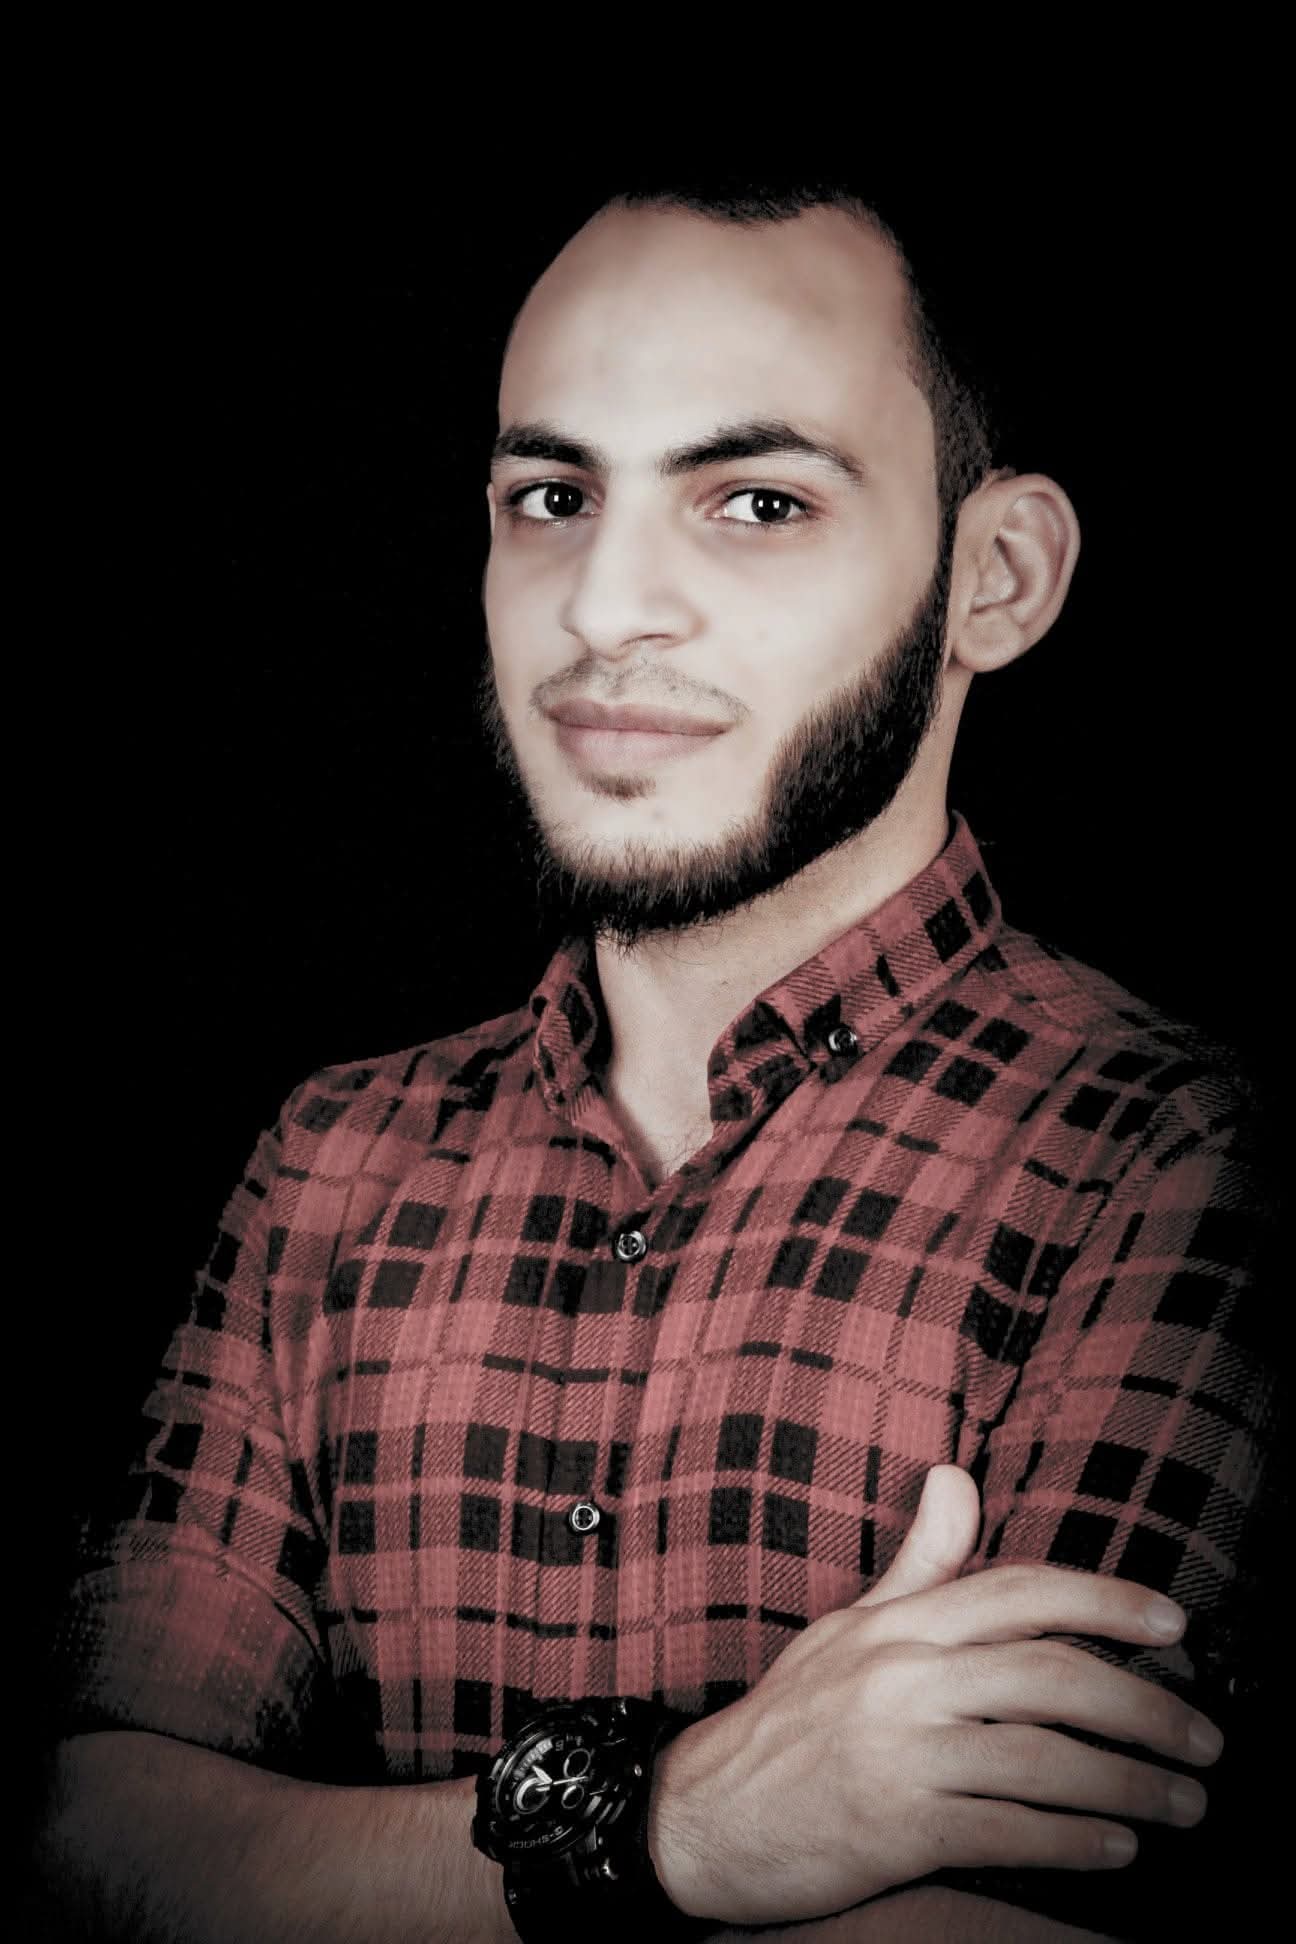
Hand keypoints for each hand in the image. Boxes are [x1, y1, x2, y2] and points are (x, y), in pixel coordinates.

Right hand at [647, 1465, 1223, 1928]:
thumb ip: (918, 1563)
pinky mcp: (895, 1826)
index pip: (1021, 1591)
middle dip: (1147, 1705)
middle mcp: (904, 1677)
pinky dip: (1075, 1841)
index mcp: (900, 1624)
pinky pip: (1009, 1831)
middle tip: (1206, 1735)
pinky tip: (1118, 1847)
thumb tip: (955, 1477)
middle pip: (1053, 1675)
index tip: (1175, 1624)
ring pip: (1044, 1758)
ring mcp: (900, 1751)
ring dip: (1132, 1784)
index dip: (1107, 1601)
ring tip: (1184, 1802)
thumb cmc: (790, 1718)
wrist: (700, 1814)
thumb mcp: (848, 1627)